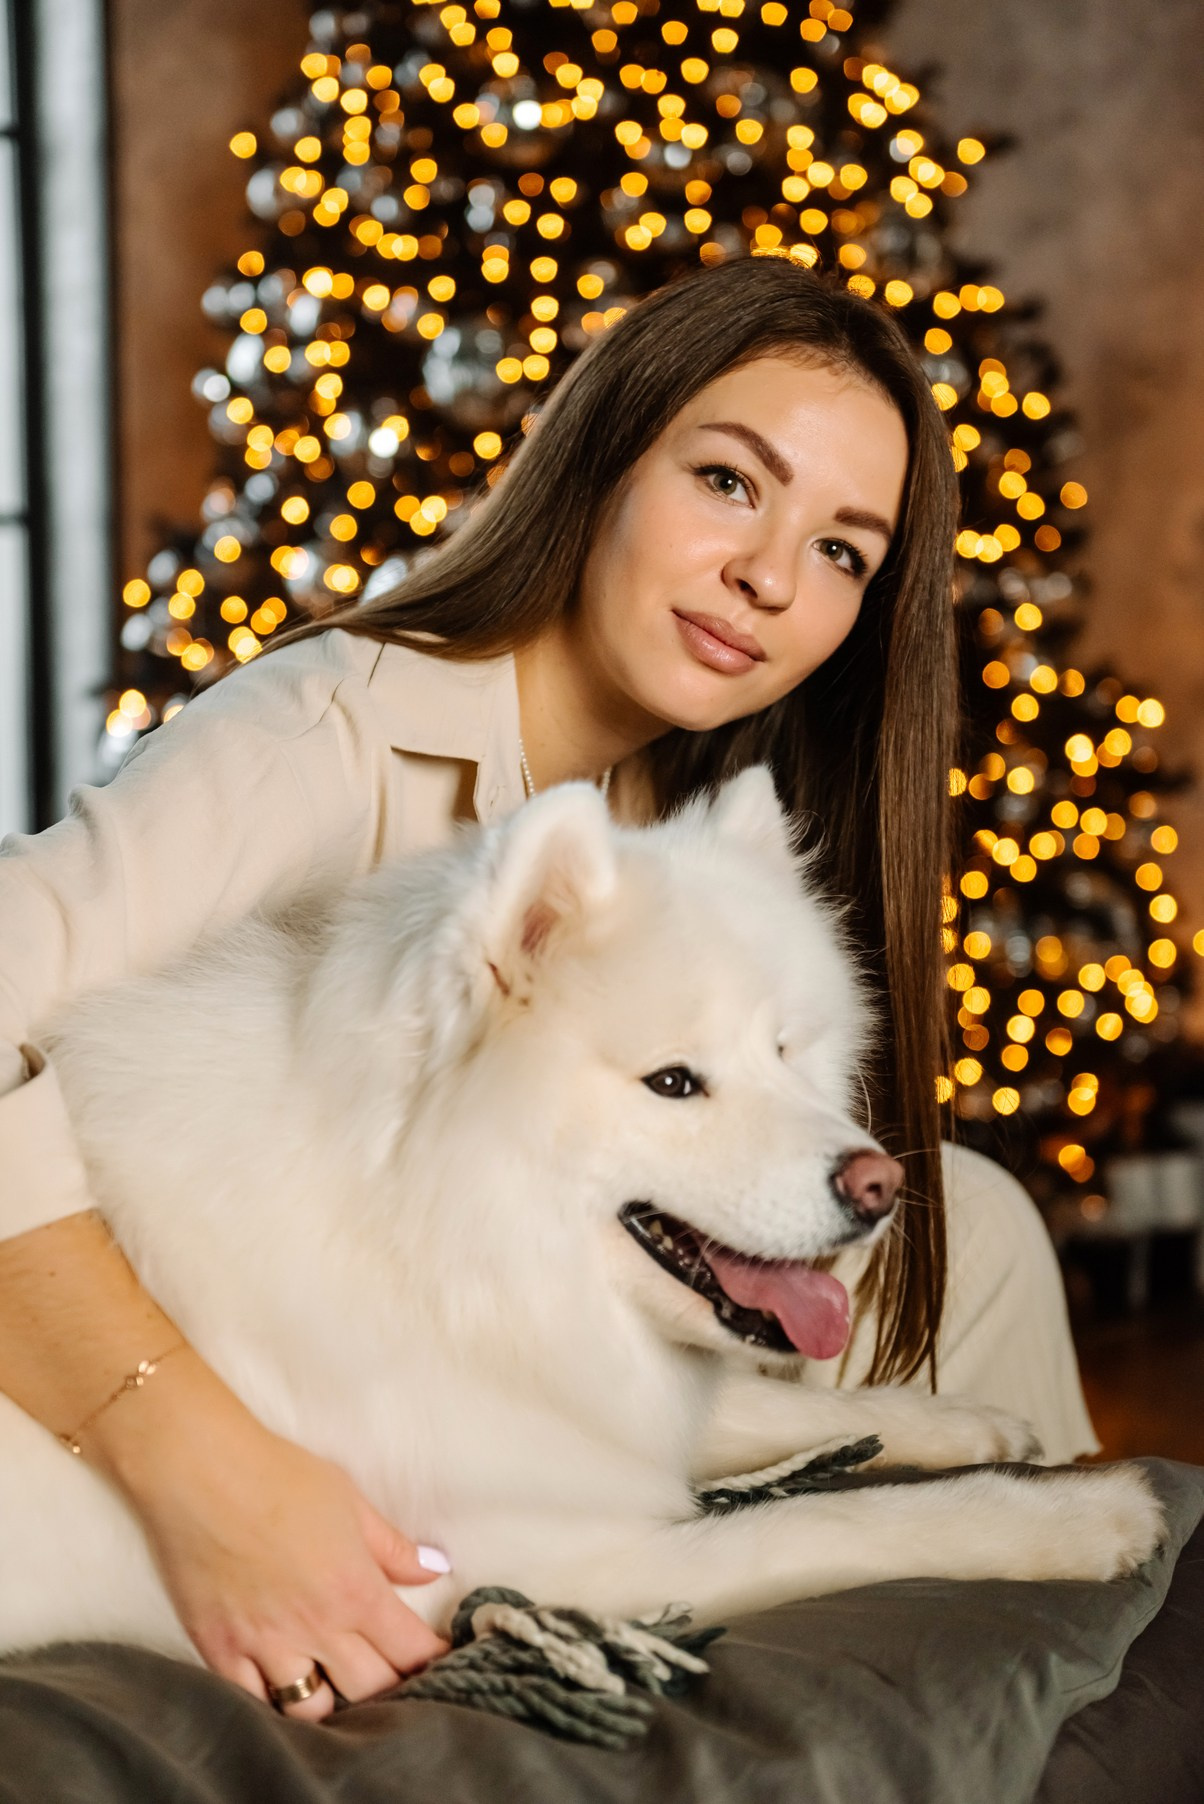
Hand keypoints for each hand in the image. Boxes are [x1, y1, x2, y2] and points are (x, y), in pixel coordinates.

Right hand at [98, 1363, 449, 1720]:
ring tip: (334, 1685)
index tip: (437, 1661)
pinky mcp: (218, 1649)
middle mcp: (316, 1627)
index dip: (429, 1660)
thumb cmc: (278, 1475)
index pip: (409, 1648)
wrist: (200, 1471)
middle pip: (369, 1690)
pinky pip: (252, 1703)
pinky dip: (270, 1702)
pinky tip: (279, 1688)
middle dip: (389, 1687)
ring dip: (331, 1703)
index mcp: (355, 1589)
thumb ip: (392, 1545)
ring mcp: (264, 1645)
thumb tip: (435, 1569)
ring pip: (311, 1710)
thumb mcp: (349, 1500)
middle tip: (391, 1677)